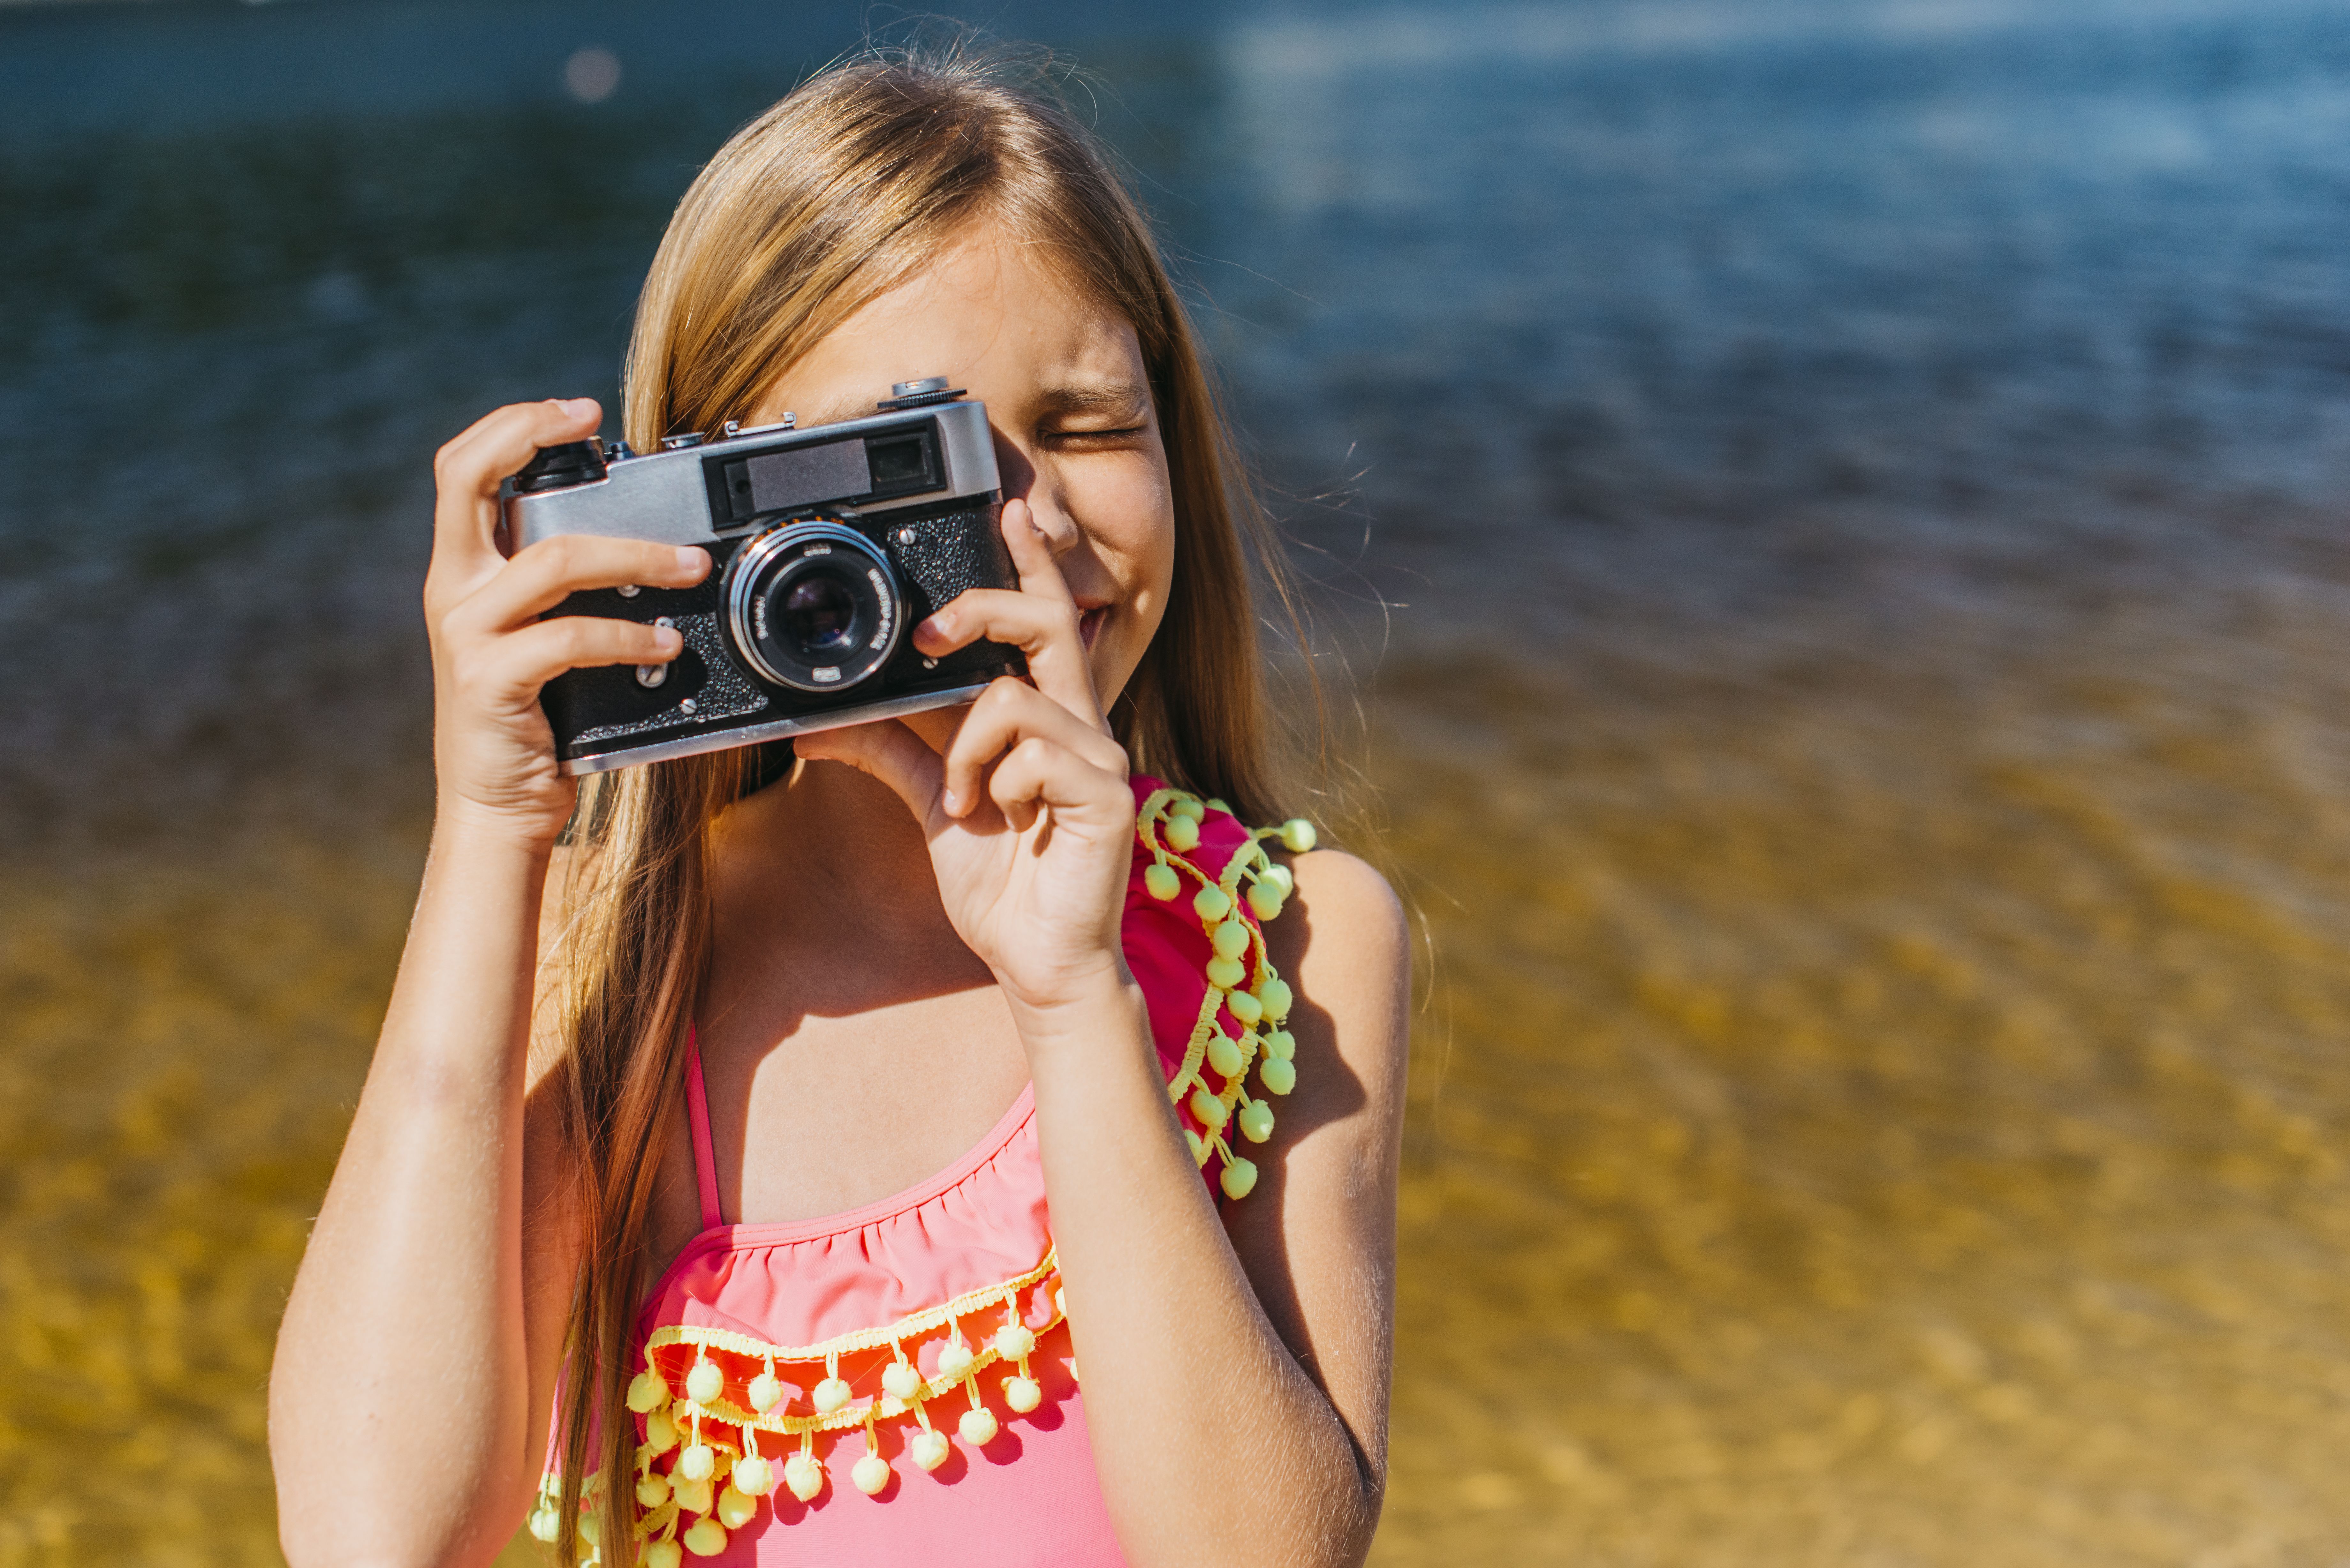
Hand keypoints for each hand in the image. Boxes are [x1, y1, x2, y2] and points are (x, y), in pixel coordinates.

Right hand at [423, 399, 710, 847]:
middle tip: (601, 428)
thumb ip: (562, 590)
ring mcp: (467, 632)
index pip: (461, 469)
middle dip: (533, 438)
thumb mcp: (538, 637)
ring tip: (690, 566)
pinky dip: (628, 635)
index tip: (575, 410)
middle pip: (469, 481)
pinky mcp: (490, 678)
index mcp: (463, 570)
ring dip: (633, 554)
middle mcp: (454, 590)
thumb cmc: (534, 716)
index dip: (511, 425)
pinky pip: (569, 637)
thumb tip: (643, 540)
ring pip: (551, 558)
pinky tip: (664, 644)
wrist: (497, 805)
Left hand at [795, 499, 1137, 1013]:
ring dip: (967, 749)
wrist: (1038, 963)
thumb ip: (890, 753)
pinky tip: (1002, 821)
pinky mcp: (1107, 793)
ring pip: (1013, 695)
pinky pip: (1030, 749)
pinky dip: (996, 782)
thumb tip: (817, 724)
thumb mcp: (934, 805)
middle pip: (1047, 623)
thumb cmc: (1002, 887)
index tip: (1009, 512)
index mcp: (1049, 722)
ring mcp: (1100, 757)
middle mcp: (1083, 727)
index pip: (1046, 623)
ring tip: (965, 802)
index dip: (1031, 565)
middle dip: (983, 610)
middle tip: (930, 638)